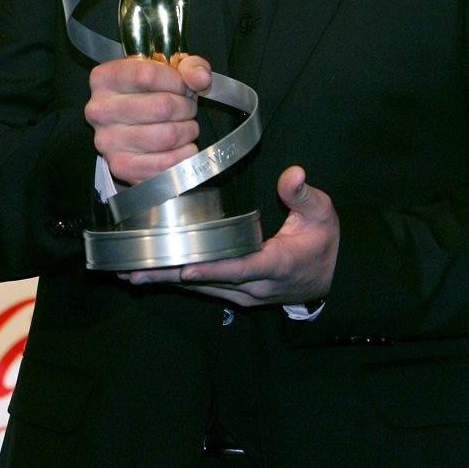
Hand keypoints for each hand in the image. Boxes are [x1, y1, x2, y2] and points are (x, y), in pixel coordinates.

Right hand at [85, 54, 210, 185]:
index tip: (184, 86)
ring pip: (168, 135)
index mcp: (105, 78)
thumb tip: (200, 77)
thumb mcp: (170, 70)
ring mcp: (108, 141)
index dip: (177, 82)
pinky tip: (181, 146)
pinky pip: (166, 164)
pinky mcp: (121, 167)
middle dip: (186, 108)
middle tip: (188, 108)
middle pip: (162, 106)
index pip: (147, 75)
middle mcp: (100, 110)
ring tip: (185, 127)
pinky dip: (184, 154)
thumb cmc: (152, 94)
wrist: (135, 128)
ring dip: (188, 131)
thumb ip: (189, 66)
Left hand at [124, 166, 339, 306]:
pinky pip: (207, 288)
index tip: (185, 268)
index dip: (213, 269)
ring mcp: (247, 294)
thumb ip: (303, 194)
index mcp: (277, 264)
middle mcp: (257, 285)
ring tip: (134, 273)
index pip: (241, 267)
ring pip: (204, 288)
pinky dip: (181, 282)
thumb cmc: (324, 241)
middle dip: (172, 278)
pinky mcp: (240, 294)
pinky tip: (156, 275)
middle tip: (135, 272)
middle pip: (211, 282)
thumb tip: (292, 173)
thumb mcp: (322, 213)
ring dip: (169, 282)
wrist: (334, 277)